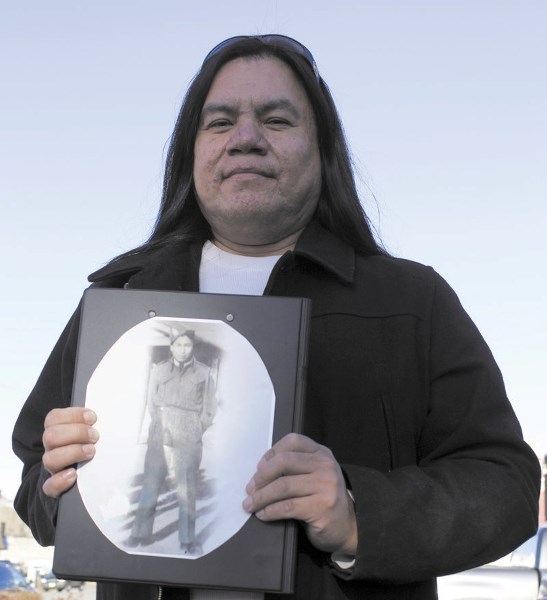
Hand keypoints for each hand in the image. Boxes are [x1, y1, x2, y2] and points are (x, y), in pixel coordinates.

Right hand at [42, 407, 98, 497]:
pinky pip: (49, 486)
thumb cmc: (93, 444)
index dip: (73, 415)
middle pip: (50, 436)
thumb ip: (95, 421)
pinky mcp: (54, 487)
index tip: (93, 418)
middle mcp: (52, 448)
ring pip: (49, 459)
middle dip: (77, 433)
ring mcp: (52, 468)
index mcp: (57, 430)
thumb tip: (114, 408)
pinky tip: (73, 474)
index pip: (54, 418)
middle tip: (95, 436)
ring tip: (91, 452)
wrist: (85, 474)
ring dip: (73, 452)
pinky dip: (59, 480)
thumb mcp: (92, 429)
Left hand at [243, 433, 356, 553]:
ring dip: (261, 496)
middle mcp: (325, 466)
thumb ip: (294, 467)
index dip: (271, 453)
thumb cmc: (323, 499)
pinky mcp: (322, 507)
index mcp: (322, 453)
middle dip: (261, 477)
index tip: (258, 468)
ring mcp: (326, 486)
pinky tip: (263, 514)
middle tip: (250, 489)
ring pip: (282, 486)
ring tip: (250, 504)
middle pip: (283, 462)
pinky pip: (287, 506)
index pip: (292, 441)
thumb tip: (260, 470)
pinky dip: (270, 510)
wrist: (347, 526)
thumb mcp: (314, 475)